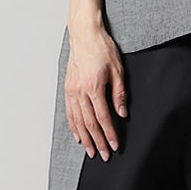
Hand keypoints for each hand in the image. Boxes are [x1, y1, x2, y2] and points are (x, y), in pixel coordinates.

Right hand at [65, 22, 127, 159]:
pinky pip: (69, 112)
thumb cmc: (102, 48)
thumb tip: (122, 114)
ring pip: (78, 121)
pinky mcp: (68, 88)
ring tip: (90, 151)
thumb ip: (119, 94)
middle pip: (89, 123)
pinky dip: (73, 126)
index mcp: (94, 87)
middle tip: (103, 155)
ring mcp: (71, 91)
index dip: (109, 134)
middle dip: (97, 141)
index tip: (115, 145)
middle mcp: (80, 92)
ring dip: (85, 138)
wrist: (84, 34)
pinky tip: (78, 135)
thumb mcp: (118, 70)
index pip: (103, 118)